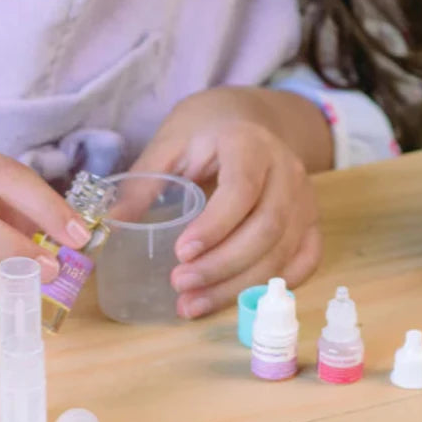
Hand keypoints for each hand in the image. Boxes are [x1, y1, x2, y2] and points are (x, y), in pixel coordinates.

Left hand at [131, 88, 329, 317]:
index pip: (242, 190)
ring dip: (239, 286)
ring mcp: (304, 199)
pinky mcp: (310, 222)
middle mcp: (287, 171)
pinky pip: (304, 262)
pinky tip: (236, 301)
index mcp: (250, 144)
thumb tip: (111, 226)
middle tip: (180, 285)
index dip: (215, 226)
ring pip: (283, 252)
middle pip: (267, 228)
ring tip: (192, 303)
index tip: (181, 253)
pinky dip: (273, 286)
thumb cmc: (204, 131)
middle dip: (223, 265)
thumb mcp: (168, 144)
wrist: (247, 119)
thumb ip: (144, 183)